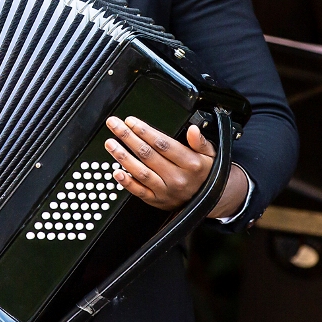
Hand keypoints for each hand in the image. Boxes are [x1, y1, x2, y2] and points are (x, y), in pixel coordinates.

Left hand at [104, 115, 247, 218]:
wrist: (211, 200)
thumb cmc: (206, 172)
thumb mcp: (210, 154)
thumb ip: (200, 141)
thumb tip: (193, 130)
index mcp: (190, 163)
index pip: (163, 145)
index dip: (145, 132)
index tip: (131, 121)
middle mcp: (177, 177)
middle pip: (148, 155)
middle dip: (128, 137)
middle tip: (114, 125)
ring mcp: (166, 190)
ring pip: (141, 172)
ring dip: (123, 157)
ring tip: (110, 143)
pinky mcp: (158, 200)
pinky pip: (139, 191)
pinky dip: (126, 182)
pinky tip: (116, 172)